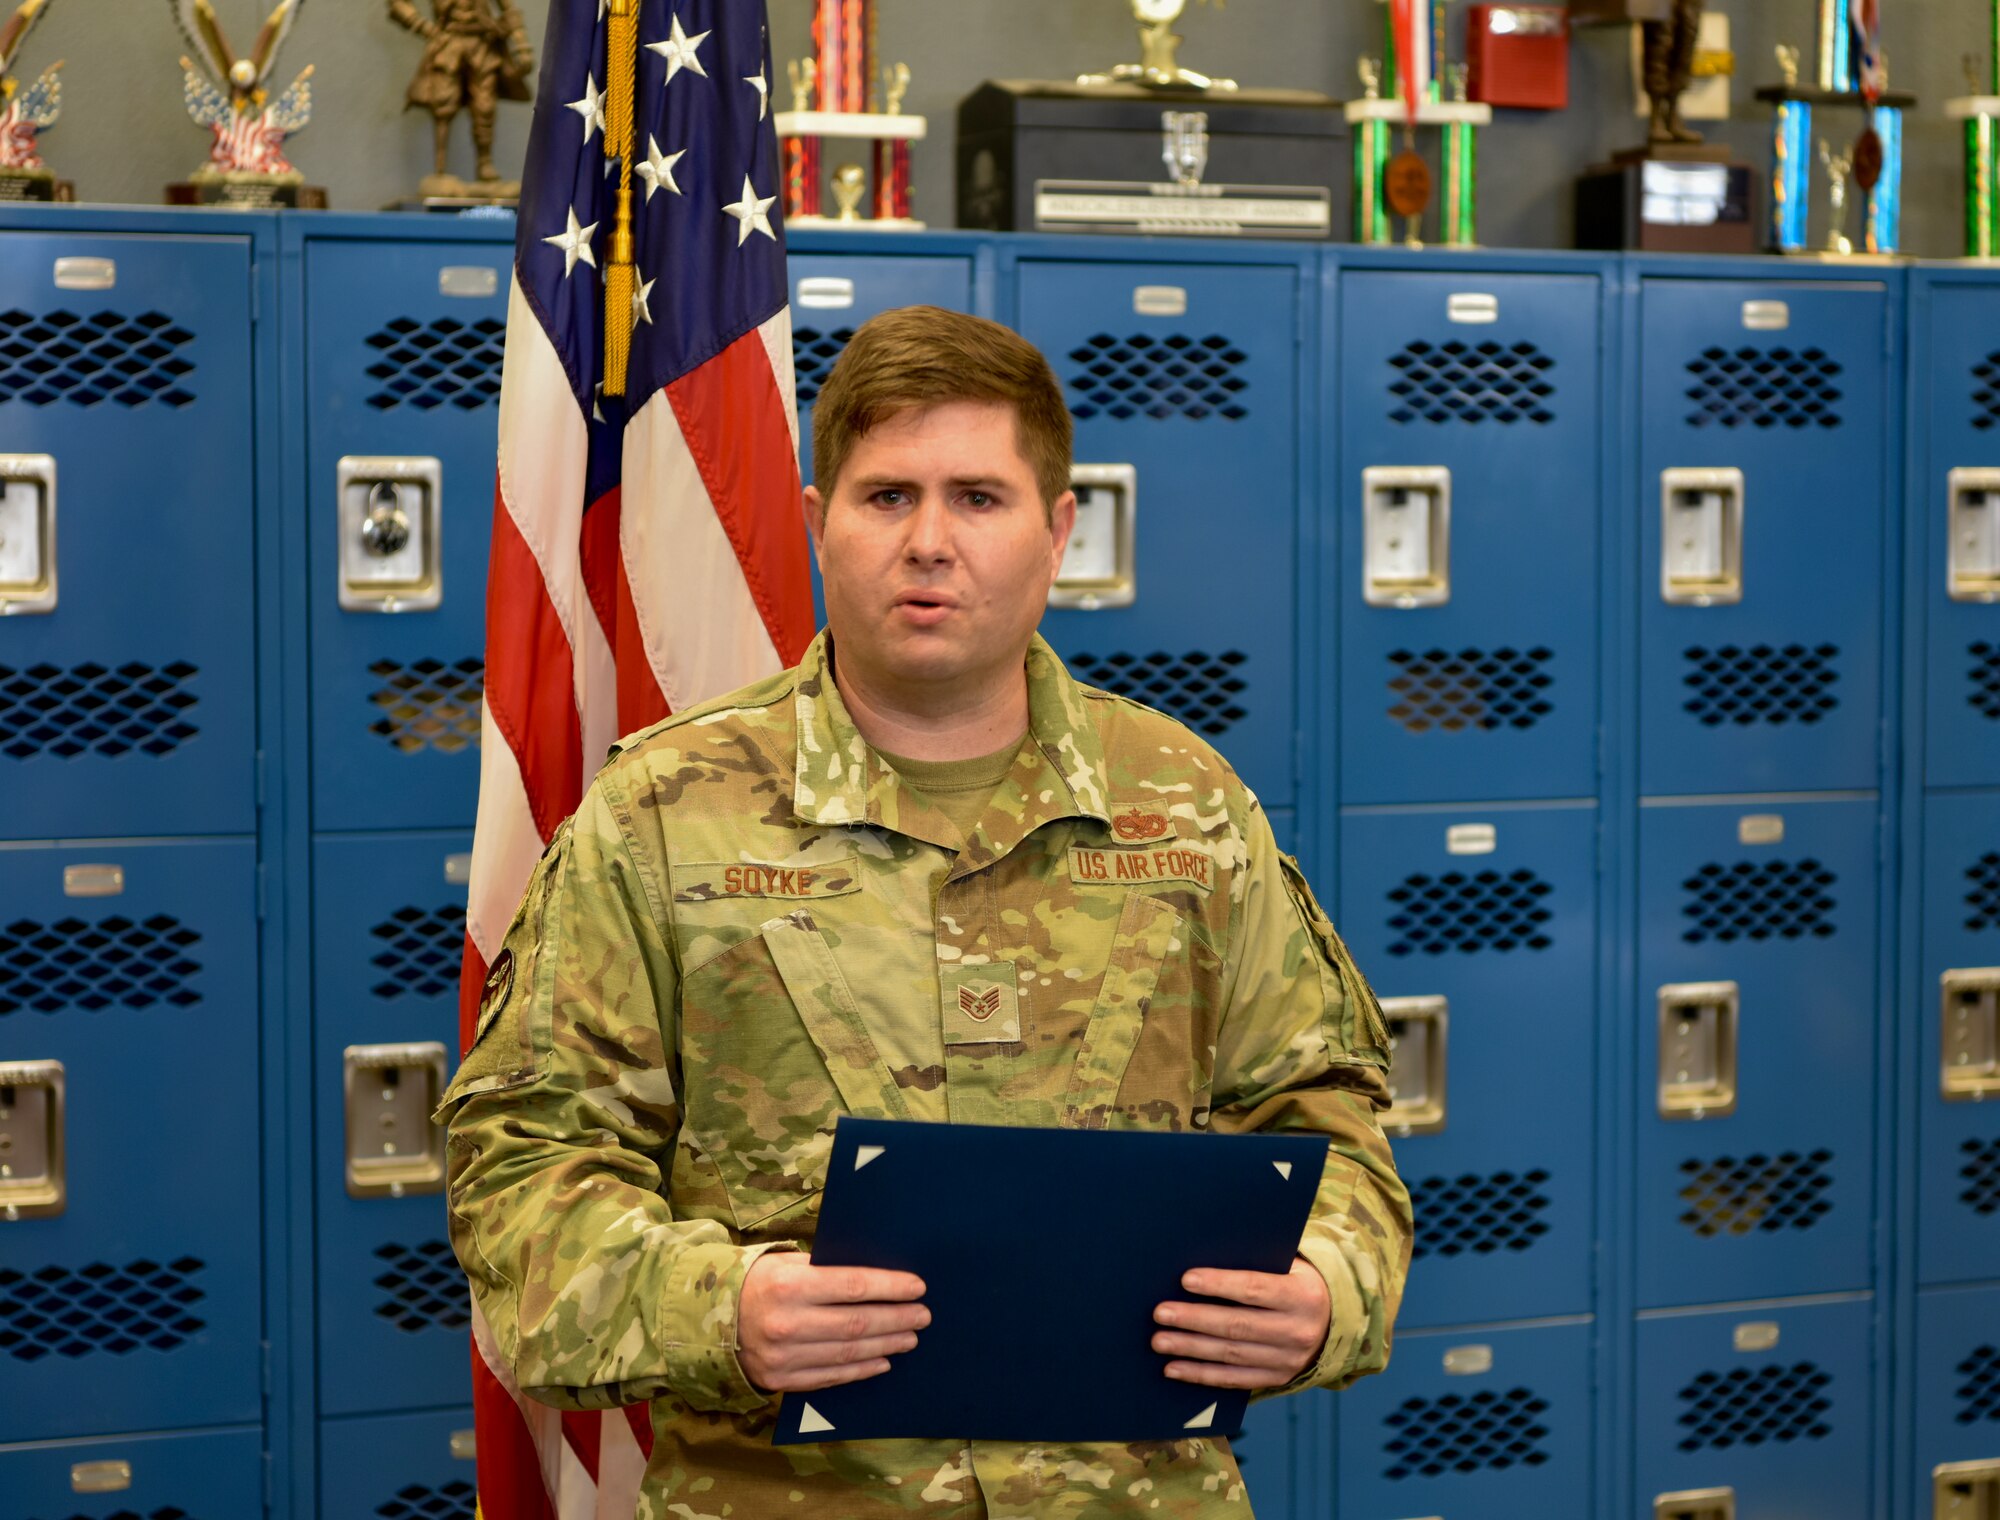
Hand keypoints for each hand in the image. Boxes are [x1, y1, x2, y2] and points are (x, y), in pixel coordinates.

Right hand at [738, 1254, 928, 1393]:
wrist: (708, 1318)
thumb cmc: (756, 1282)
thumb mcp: (785, 1263)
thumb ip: (825, 1270)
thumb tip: (875, 1276)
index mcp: (789, 1286)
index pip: (852, 1286)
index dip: (889, 1288)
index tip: (917, 1287)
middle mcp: (786, 1323)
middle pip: (856, 1323)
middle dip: (896, 1319)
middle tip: (923, 1315)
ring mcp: (783, 1356)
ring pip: (847, 1352)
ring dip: (885, 1345)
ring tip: (909, 1337)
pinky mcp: (781, 1379)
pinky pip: (830, 1376)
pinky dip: (860, 1369)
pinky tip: (882, 1361)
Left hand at [1151, 1258, 1329, 1389]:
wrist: (1333, 1322)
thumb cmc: (1295, 1283)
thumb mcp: (1289, 1266)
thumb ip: (1256, 1263)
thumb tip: (1203, 1254)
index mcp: (1302, 1296)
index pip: (1254, 1289)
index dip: (1219, 1284)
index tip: (1185, 1279)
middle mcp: (1298, 1331)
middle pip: (1237, 1325)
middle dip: (1194, 1319)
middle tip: (1161, 1313)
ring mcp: (1288, 1360)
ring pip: (1231, 1354)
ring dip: (1190, 1348)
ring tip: (1159, 1341)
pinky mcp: (1277, 1379)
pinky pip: (1233, 1380)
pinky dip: (1201, 1375)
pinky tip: (1173, 1368)